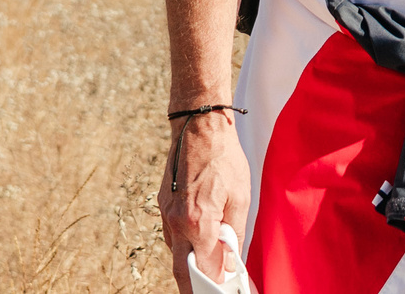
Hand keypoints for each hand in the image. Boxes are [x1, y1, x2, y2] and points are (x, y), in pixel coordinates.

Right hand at [161, 110, 250, 293]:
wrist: (198, 126)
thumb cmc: (224, 158)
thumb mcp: (240, 197)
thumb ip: (234, 234)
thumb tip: (230, 263)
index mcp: (197, 223)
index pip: (204, 270)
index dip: (216, 283)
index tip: (227, 288)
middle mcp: (177, 223)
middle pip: (182, 270)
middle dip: (196, 284)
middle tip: (214, 288)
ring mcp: (166, 214)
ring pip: (176, 252)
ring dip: (192, 262)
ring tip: (214, 263)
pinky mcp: (164, 205)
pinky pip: (173, 235)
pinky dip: (186, 244)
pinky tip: (202, 238)